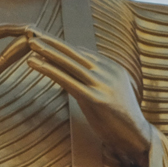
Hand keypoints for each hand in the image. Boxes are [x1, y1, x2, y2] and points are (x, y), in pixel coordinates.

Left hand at [22, 30, 153, 165]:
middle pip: (73, 52)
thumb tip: (74, 70)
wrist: (137, 136)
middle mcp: (107, 71)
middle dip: (51, 41)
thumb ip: (93, 79)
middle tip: (31, 30)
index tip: (41, 35)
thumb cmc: (119, 118)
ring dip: (48, 52)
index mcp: (111, 67)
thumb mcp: (107, 92)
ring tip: (30, 43)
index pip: (80, 51)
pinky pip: (68, 81)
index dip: (59, 43)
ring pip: (69, 63)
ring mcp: (102, 84)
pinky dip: (49, 70)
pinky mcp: (96, 99)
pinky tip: (35, 63)